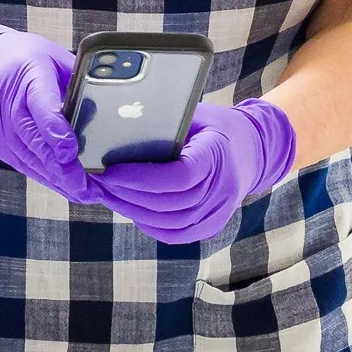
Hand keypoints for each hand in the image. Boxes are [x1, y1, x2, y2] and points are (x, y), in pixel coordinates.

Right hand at [0, 12, 92, 202]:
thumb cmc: (23, 58)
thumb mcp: (53, 57)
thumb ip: (77, 81)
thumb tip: (110, 107)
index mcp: (27, 72)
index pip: (40, 103)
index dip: (54, 130)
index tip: (71, 152)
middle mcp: (5, 100)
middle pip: (32, 139)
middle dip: (60, 168)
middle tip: (87, 188)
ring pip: (26, 157)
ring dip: (55, 179)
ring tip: (85, 193)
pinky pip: (20, 163)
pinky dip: (44, 176)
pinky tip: (64, 187)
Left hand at [90, 98, 297, 244]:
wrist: (252, 149)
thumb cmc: (213, 127)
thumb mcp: (193, 116)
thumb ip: (164, 126)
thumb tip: (116, 130)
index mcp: (218, 155)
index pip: (180, 176)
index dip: (142, 178)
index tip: (110, 171)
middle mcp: (223, 188)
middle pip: (171, 204)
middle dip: (128, 195)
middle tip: (99, 183)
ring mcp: (220, 211)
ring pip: (171, 224)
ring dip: (134, 212)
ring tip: (108, 196)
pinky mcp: (213, 225)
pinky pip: (177, 235)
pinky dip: (150, 226)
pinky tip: (130, 210)